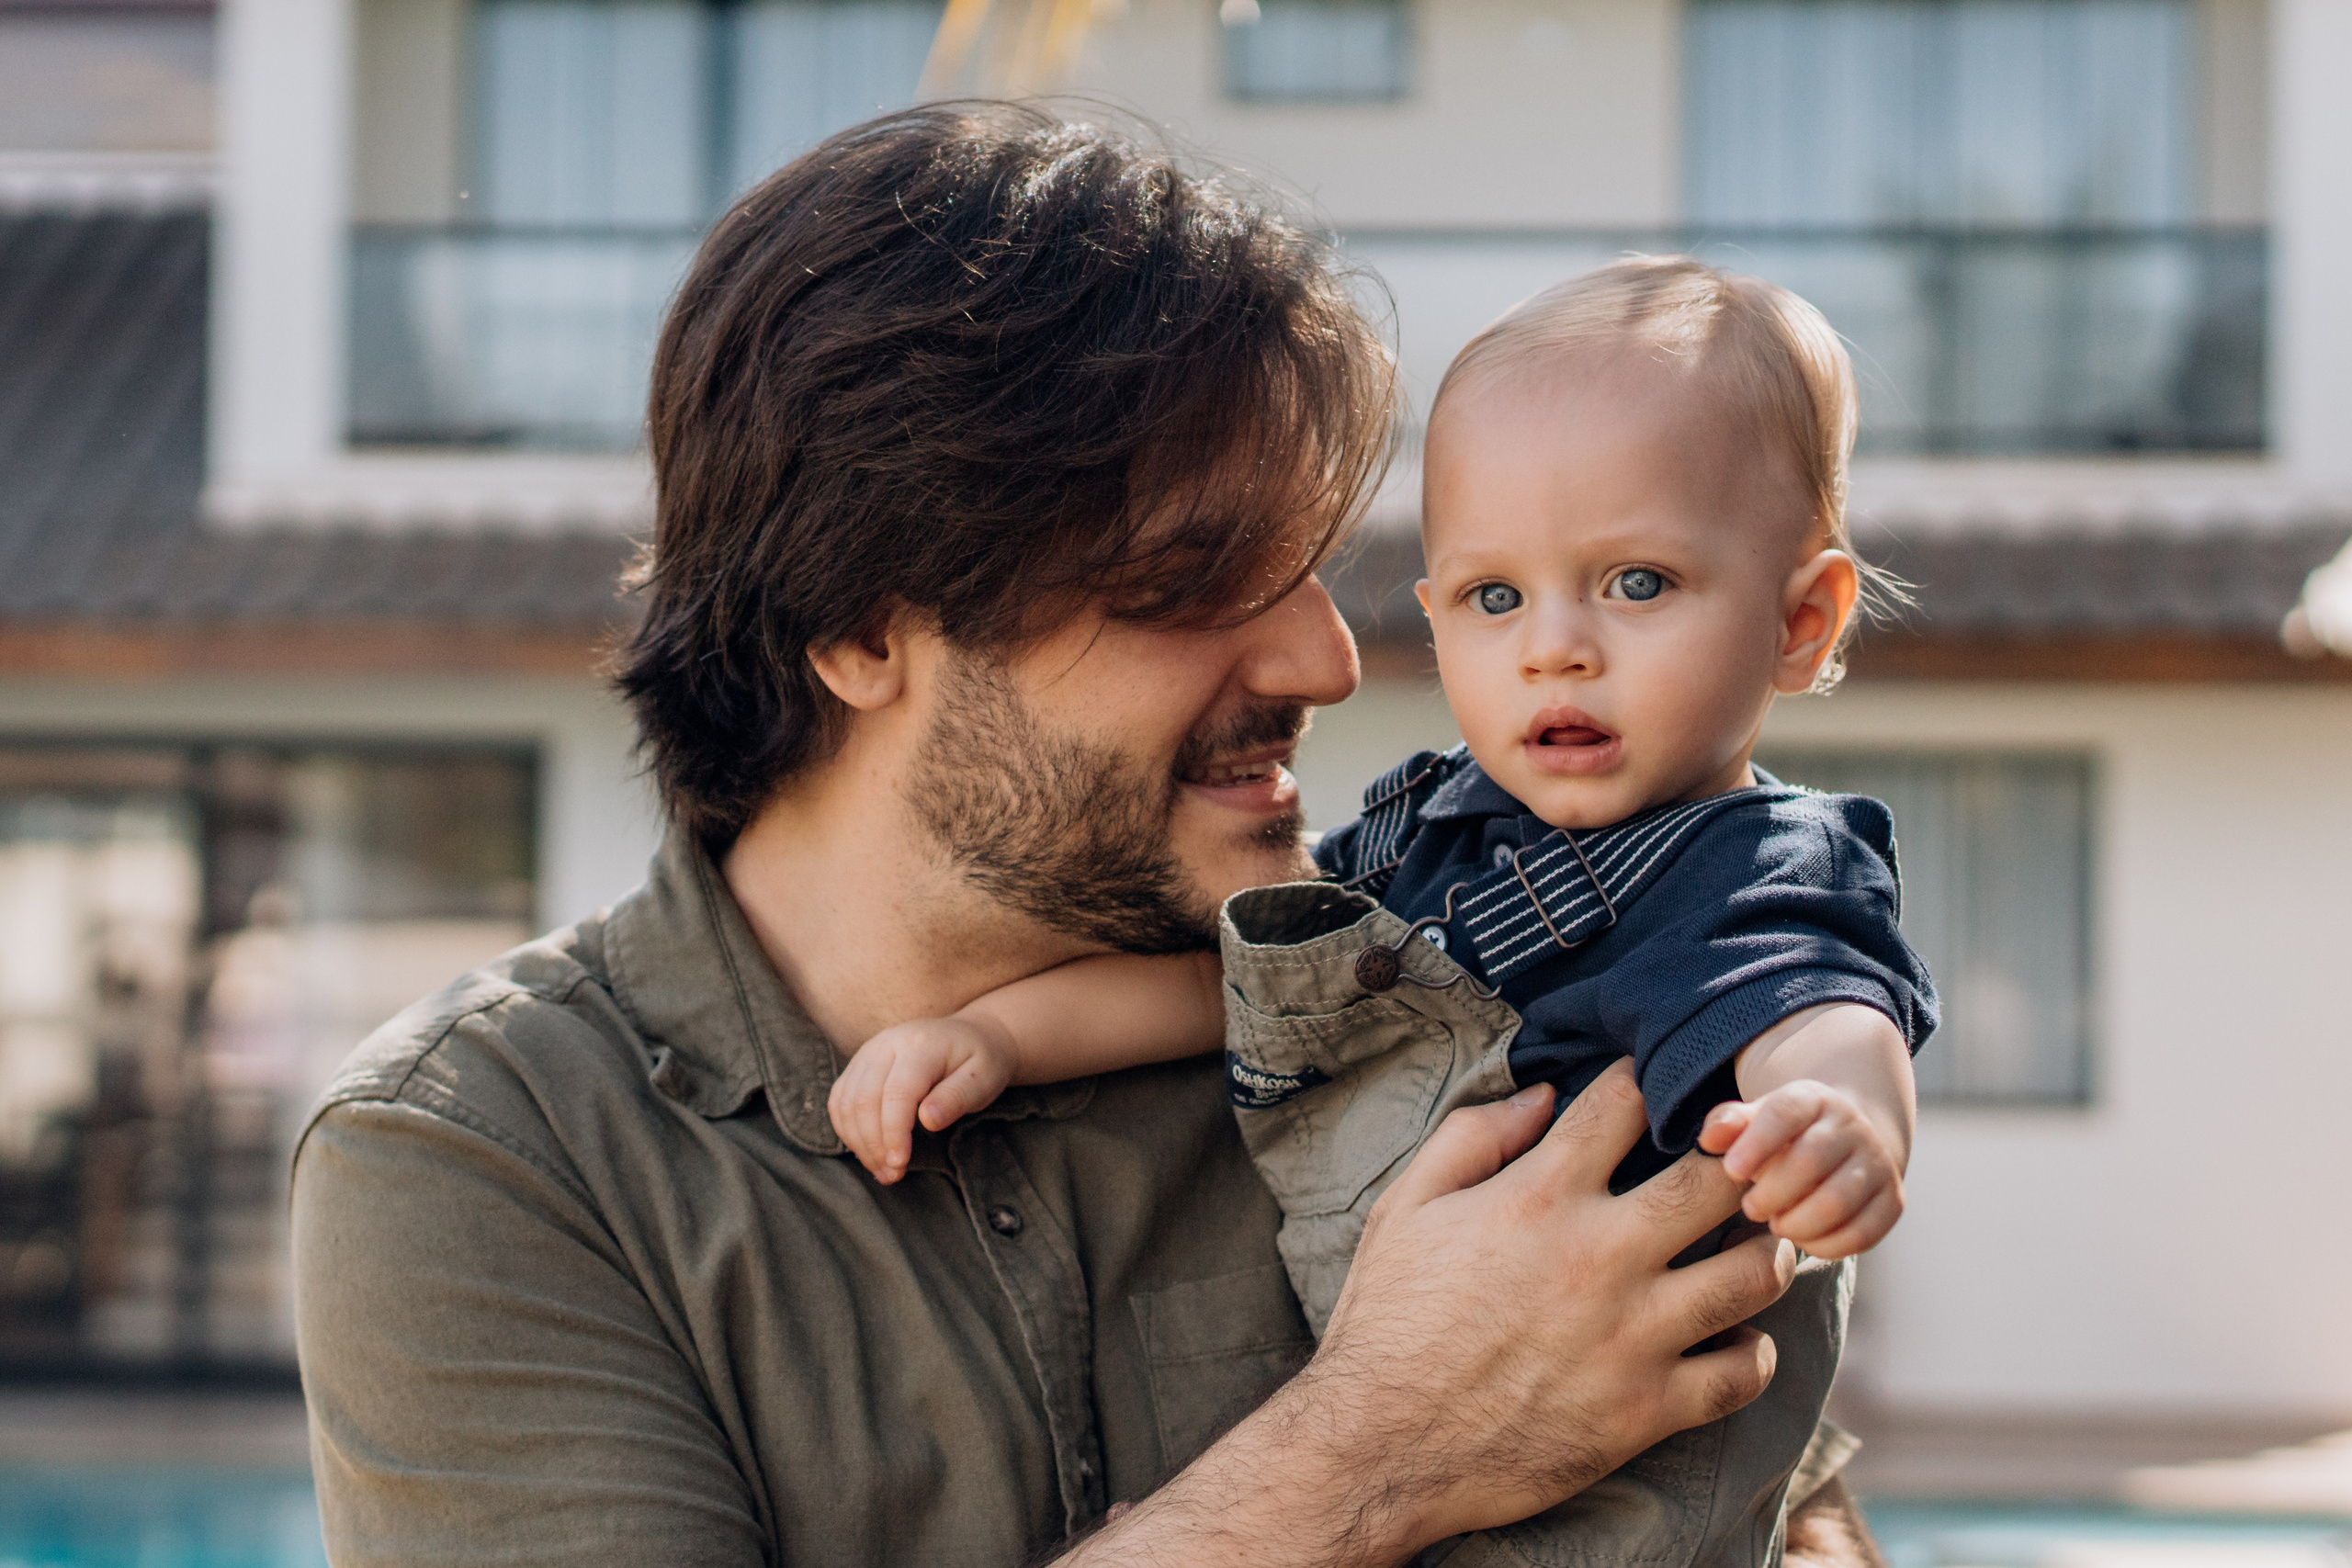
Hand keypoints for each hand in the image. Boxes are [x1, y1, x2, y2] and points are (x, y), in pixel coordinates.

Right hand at [826, 1017, 1017, 1182]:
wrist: (971, 1036)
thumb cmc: (981, 1061)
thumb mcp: (983, 1078)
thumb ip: (957, 1097)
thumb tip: (928, 1121)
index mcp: (920, 1044)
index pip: (896, 1092)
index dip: (893, 1132)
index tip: (899, 1163)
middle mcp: (887, 1043)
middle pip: (864, 1099)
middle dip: (873, 1144)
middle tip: (892, 1175)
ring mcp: (869, 1052)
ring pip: (846, 1102)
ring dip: (858, 1143)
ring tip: (883, 1170)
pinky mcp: (859, 1065)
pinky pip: (840, 1101)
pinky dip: (848, 1131)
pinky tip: (869, 1152)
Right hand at [1068, 1062, 1796, 1563]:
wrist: (1381, 1445)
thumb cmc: (1388, 1321)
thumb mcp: (1403, 1208)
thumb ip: (1470, 1137)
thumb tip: (1541, 1093)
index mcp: (1539, 1197)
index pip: (1626, 1103)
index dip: (1648, 1081)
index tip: (1658, 1087)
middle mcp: (1599, 1256)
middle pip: (1719, 1181)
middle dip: (1740, 1162)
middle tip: (1739, 1168)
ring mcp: (1632, 1335)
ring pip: (1754, 1274)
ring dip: (1766, 1251)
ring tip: (1753, 1245)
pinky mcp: (1646, 1408)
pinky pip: (1742, 1374)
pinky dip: (1752, 1353)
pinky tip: (1732, 1339)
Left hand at [1698, 1080, 1904, 1257]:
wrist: (1847, 1142)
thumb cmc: (1785, 1135)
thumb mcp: (1756, 1119)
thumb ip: (1728, 1124)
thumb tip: (1709, 1140)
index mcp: (1813, 1099)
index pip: (1786, 1113)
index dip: (1756, 1143)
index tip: (1731, 1172)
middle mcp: (1853, 1127)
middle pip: (1811, 1161)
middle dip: (1773, 1192)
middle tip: (1751, 1208)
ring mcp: (1878, 1164)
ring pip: (1838, 1201)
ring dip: (1799, 1223)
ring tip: (1777, 1224)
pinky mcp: (1892, 1201)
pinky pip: (1864, 1232)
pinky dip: (1828, 1245)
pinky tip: (1805, 1241)